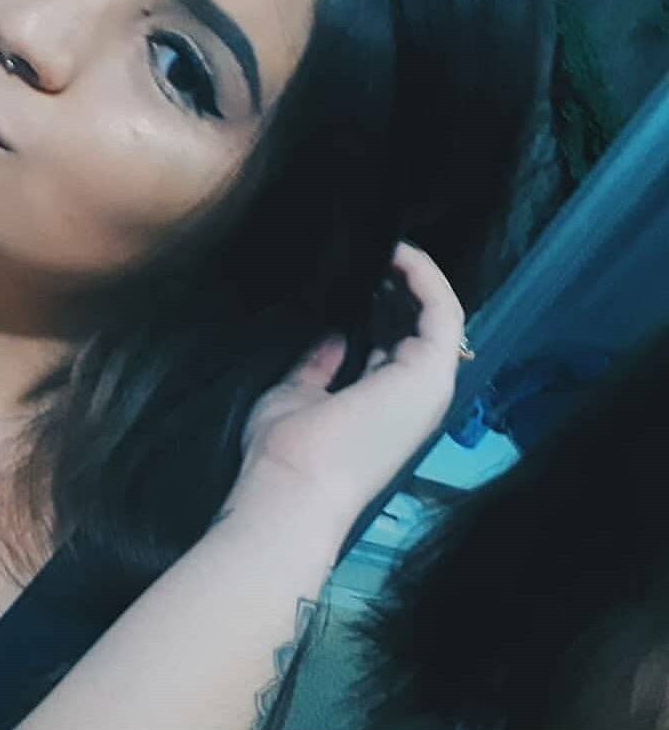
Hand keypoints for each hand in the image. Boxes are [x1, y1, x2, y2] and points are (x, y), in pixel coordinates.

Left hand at [233, 243, 464, 525]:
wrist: (292, 488)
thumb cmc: (287, 452)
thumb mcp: (296, 396)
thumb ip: (318, 366)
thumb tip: (333, 337)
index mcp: (380, 404)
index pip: (390, 346)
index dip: (378, 306)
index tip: (354, 274)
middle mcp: (411, 395)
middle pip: (417, 327)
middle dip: (399, 284)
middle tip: (370, 249)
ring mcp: (427, 385)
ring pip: (438, 315)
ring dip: (415, 274)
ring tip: (384, 242)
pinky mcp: (431, 371)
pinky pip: (442, 310)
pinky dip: (425, 276)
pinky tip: (397, 251)